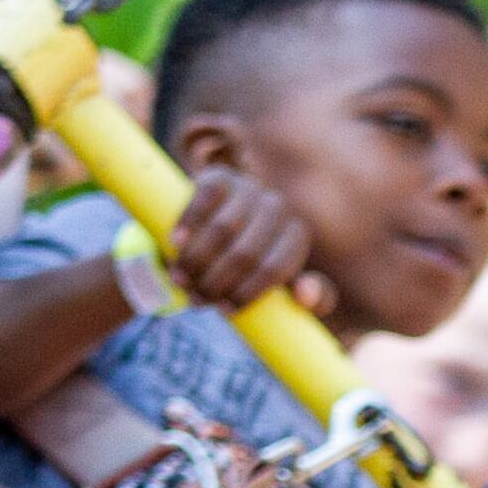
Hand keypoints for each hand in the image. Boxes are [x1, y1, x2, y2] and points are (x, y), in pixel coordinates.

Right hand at [167, 167, 311, 311]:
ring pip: (222, 230)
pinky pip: (204, 200)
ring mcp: (249, 188)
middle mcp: (278, 208)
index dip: (245, 294)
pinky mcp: (220, 176)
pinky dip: (188, 224)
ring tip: (179, 280)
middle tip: (195, 300)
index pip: (273, 270)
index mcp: (296, 237)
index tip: (223, 311)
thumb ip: (311, 297)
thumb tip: (306, 294)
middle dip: (215, 282)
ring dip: (196, 260)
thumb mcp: (286, 285)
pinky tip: (176, 244)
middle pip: (245, 253)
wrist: (221, 226)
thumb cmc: (254, 264)